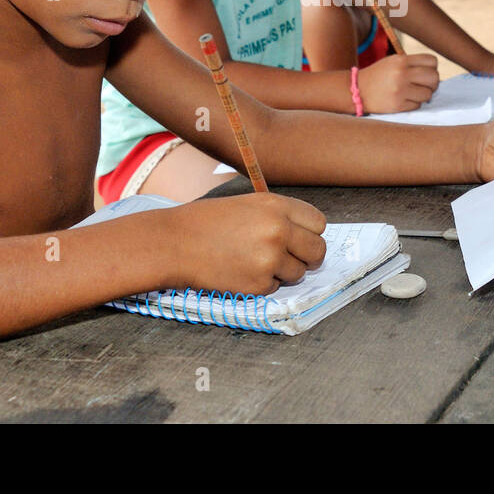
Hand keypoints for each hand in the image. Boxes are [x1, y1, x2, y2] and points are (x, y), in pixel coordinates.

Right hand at [170, 192, 327, 294]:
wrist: (175, 243)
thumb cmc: (207, 222)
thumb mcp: (248, 205)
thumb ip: (279, 217)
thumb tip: (306, 236)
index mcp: (276, 206)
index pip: (319, 223)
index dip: (310, 233)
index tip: (301, 239)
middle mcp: (279, 231)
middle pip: (317, 251)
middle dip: (308, 257)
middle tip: (290, 258)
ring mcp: (270, 259)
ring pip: (298, 273)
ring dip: (283, 272)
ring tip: (254, 261)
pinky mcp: (259, 284)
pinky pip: (275, 288)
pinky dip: (262, 284)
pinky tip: (240, 271)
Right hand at [359, 53, 439, 112]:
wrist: (357, 90)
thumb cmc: (379, 75)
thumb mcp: (393, 62)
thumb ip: (413, 64)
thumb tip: (435, 75)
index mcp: (401, 60)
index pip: (432, 61)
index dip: (432, 68)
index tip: (425, 73)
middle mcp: (401, 74)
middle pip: (434, 78)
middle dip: (432, 84)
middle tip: (423, 86)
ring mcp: (400, 90)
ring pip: (428, 94)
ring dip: (423, 96)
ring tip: (412, 94)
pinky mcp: (398, 105)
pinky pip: (418, 106)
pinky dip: (414, 104)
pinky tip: (403, 100)